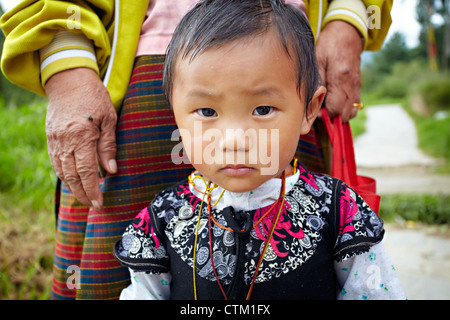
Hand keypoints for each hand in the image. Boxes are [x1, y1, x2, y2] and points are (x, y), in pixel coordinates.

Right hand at [45, 68, 116, 210]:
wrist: (68, 81)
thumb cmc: (94, 98)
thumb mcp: (109, 119)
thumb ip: (108, 146)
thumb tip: (110, 170)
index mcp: (82, 136)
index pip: (86, 171)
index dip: (93, 190)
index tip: (99, 203)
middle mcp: (65, 141)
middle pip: (72, 176)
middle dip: (83, 194)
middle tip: (94, 205)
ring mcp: (55, 140)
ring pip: (62, 171)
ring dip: (73, 188)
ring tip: (85, 198)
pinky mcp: (50, 139)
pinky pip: (56, 162)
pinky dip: (64, 175)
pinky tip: (73, 182)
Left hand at [316, 20, 363, 121]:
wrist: (347, 33)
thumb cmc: (329, 45)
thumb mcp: (317, 60)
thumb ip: (317, 82)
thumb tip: (313, 102)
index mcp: (340, 79)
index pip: (335, 109)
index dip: (324, 115)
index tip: (314, 111)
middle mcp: (351, 86)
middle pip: (344, 115)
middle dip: (331, 117)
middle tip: (319, 110)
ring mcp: (357, 86)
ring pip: (351, 112)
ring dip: (339, 114)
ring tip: (326, 107)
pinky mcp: (358, 86)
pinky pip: (354, 104)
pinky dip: (345, 108)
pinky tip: (334, 101)